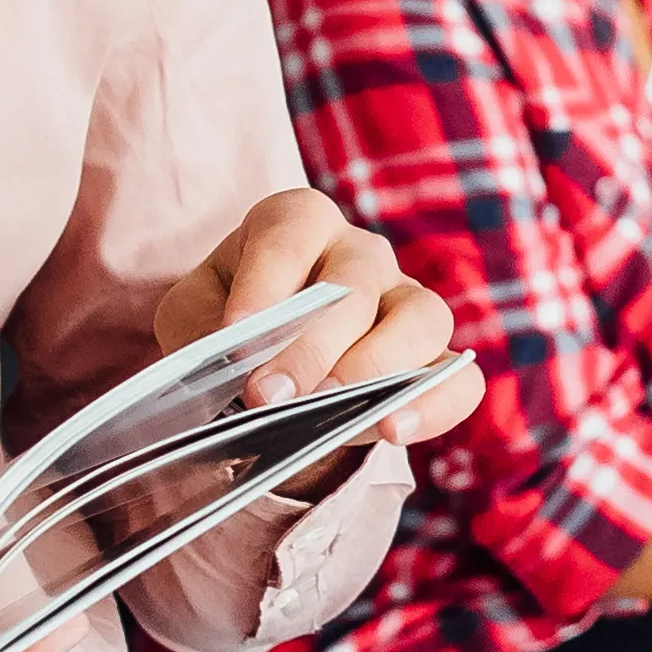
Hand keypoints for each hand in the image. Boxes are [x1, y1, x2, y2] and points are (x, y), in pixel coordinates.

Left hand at [153, 185, 481, 449]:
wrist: (263, 374)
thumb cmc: (226, 327)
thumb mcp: (193, 317)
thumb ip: (202, 330)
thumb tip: (232, 361)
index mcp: (298, 223)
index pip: (292, 231)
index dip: (265, 281)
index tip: (236, 332)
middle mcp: (361, 254)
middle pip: (355, 286)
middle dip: (311, 345)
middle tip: (270, 395)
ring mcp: (407, 303)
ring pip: (421, 318)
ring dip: (376, 367)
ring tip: (334, 410)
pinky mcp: (435, 359)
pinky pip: (458, 377)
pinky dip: (432, 403)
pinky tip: (394, 428)